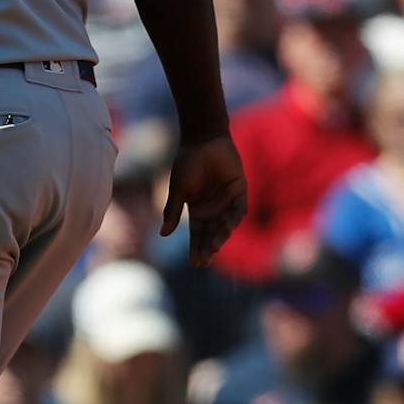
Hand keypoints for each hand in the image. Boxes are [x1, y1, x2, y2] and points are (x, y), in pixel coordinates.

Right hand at [162, 134, 247, 266]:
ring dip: (220, 237)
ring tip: (214, 248)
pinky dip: (233, 220)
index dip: (197, 248)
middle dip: (208, 247)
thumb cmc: (187, 163)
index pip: (198, 234)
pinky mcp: (239, 191)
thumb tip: (163, 235)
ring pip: (225, 225)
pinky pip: (238, 210)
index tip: (195, 263)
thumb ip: (172, 211)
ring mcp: (227, 200)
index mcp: (196, 209)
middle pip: (211, 233)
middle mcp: (213, 208)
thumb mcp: (177, 190)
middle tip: (204, 261)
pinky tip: (226, 228)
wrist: (203, 140)